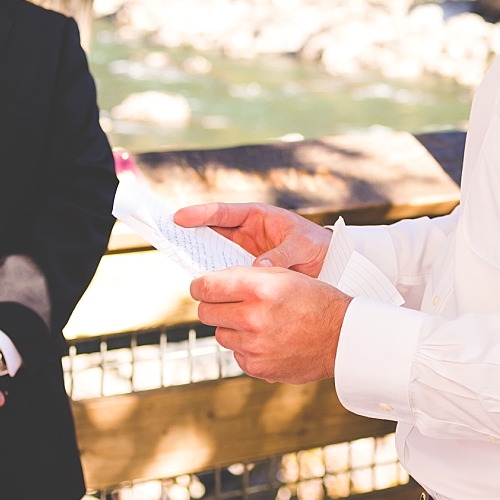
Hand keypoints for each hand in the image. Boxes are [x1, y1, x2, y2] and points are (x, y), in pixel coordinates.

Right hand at [173, 201, 331, 273]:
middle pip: (212, 230)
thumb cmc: (320, 247)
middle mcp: (247, 232)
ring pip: (215, 252)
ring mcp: (245, 251)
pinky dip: (215, 277)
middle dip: (190, 233)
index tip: (178, 218)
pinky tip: (205, 286)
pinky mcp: (247, 270)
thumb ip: (281, 255)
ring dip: (199, 256)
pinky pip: (226, 271)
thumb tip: (258, 267)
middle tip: (166, 236)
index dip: (200, 214)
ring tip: (179, 261)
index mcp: (258, 216)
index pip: (223, 212)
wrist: (333, 265)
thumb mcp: (303, 246)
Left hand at [189, 264, 348, 384]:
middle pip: (205, 313)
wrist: (342, 337)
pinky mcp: (257, 368)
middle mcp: (252, 319)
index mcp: (258, 290)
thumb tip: (208, 284)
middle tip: (230, 304)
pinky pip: (236, 354)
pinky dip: (246, 348)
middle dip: (214, 306)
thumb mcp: (282, 276)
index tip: (201, 287)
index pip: (205, 287)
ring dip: (232, 328)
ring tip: (259, 323)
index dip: (199, 286)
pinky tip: (268, 340)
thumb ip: (243, 277)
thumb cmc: (314, 301)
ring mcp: (253, 347)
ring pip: (221, 334)